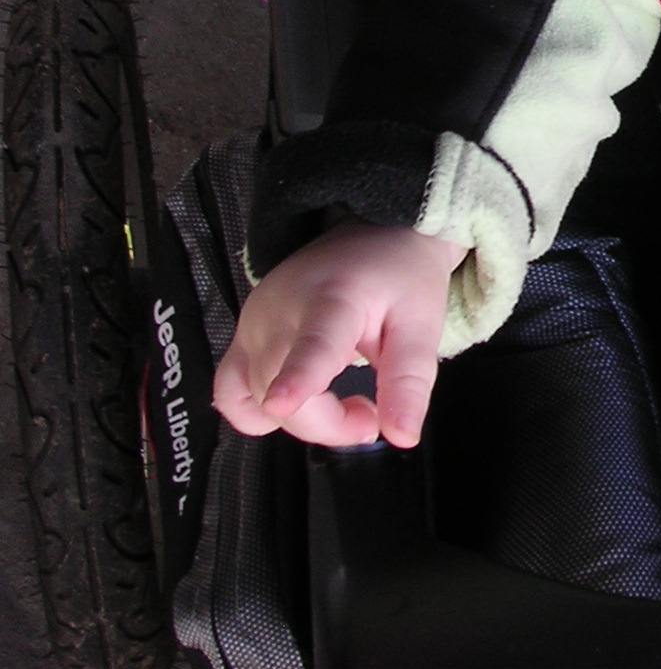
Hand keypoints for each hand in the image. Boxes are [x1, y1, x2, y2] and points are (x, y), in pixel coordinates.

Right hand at [214, 222, 467, 447]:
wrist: (374, 232)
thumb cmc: (399, 276)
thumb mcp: (421, 323)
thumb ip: (409, 381)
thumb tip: (401, 436)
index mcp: (332, 299)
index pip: (311, 344)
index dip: (296, 378)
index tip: (281, 404)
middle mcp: (278, 311)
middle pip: (278, 391)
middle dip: (329, 423)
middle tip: (372, 414)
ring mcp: (251, 324)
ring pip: (254, 400)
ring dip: (301, 419)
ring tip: (345, 403)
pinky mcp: (241, 337)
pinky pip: (231, 393)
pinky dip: (262, 412)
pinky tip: (304, 400)